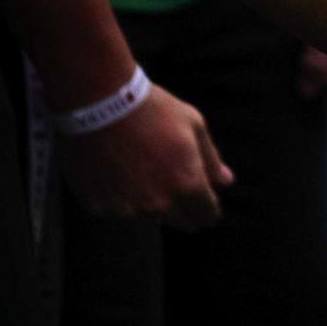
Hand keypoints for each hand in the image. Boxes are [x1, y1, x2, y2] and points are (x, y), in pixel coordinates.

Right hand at [57, 83, 234, 229]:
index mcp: (187, 185)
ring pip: (150, 217)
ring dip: (153, 202)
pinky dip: (123, 198)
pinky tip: (119, 170)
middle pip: (183, 223)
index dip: (209, 207)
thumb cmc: (152, 110)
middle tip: (176, 180)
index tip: (205, 198)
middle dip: (186, 208)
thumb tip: (225, 183)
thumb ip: (212, 160)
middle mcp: (158, 205)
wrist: (100, 103)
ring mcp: (127, 209)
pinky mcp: (100, 207)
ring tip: (143, 166)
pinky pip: (120, 211)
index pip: (207, 215)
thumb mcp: (193, 125)